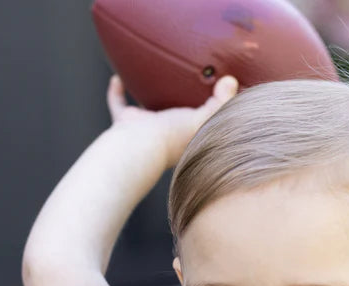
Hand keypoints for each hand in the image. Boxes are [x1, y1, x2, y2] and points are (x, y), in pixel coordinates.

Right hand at [106, 74, 238, 168]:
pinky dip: (117, 92)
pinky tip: (118, 77)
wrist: (140, 145)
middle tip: (182, 87)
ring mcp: (143, 130)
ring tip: (151, 80)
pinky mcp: (125, 123)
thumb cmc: (174, 137)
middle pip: (173, 119)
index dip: (207, 114)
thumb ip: (219, 103)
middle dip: (177, 107)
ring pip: (146, 112)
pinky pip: (119, 105)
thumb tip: (231, 81)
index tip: (212, 96)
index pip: (199, 125)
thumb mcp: (203, 120)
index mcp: (186, 138)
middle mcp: (165, 136)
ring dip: (146, 99)